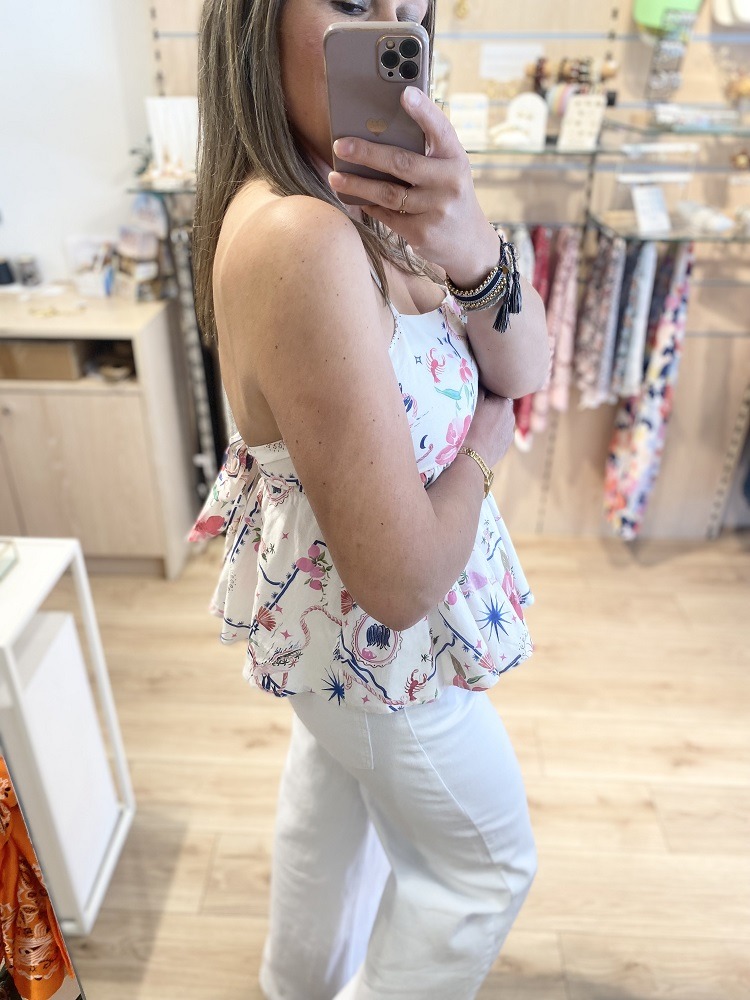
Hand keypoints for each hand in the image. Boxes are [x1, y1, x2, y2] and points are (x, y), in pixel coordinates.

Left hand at [328, 87, 497, 287]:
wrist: (469, 244)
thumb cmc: (450, 195)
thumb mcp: (449, 170)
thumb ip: (426, 151)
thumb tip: (380, 129)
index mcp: (456, 159)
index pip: (441, 130)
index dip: (423, 111)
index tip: (405, 93)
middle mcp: (449, 183)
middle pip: (402, 163)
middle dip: (367, 152)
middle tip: (339, 145)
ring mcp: (436, 210)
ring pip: (387, 193)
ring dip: (357, 184)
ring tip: (334, 177)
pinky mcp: (422, 233)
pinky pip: (386, 216)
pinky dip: (367, 205)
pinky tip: (353, 198)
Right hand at [462, 387, 514, 469]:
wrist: (471, 458)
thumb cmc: (468, 427)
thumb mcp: (472, 401)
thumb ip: (480, 386)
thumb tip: (484, 377)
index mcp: (504, 401)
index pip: (495, 389)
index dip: (483, 391)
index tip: (473, 395)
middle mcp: (511, 415)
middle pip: (498, 404)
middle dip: (489, 405)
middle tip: (473, 410)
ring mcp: (510, 431)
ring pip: (499, 420)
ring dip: (490, 420)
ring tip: (475, 426)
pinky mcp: (505, 445)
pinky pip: (498, 434)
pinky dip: (491, 433)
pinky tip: (480, 437)